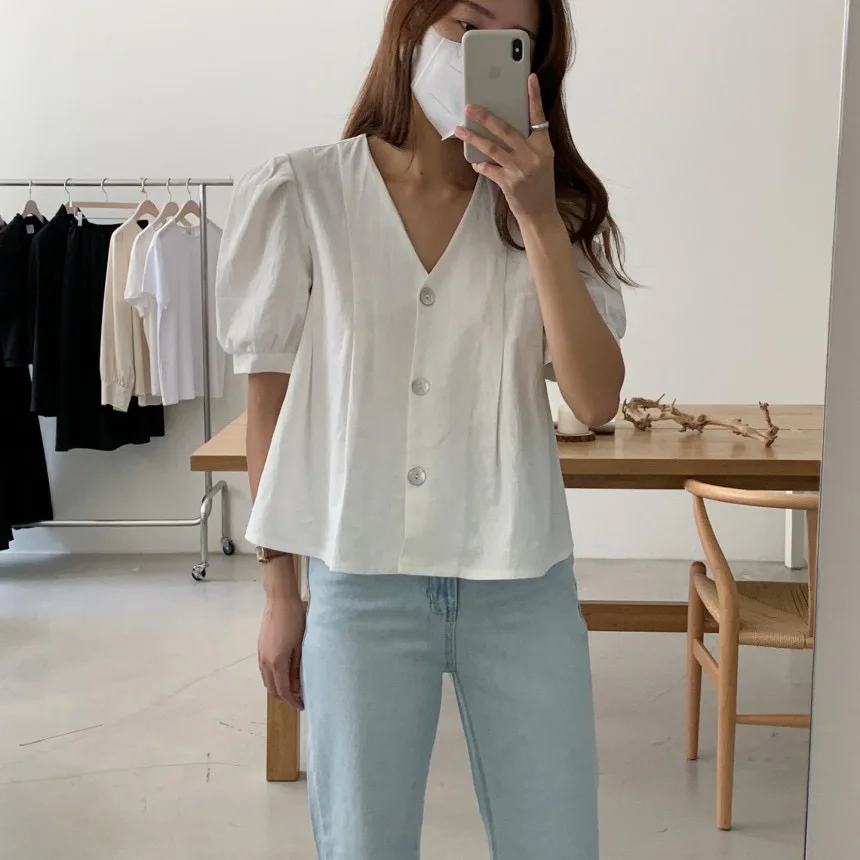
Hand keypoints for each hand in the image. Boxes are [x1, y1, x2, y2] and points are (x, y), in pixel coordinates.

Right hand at [258, 592, 305, 709]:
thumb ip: (297, 667)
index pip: (283, 690)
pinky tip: (285, 672)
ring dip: (279, 687)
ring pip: (267, 680)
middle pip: (273, 689)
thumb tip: (298, 686)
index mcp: (277, 662)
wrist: (279, 600)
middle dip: (285, 697)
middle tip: (300, 697)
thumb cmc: (294, 620)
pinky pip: (265, 671)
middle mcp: (266, 662)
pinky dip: (274, 677)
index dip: (293, 701)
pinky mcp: (260, 648)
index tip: (303, 705)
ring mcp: (261, 655)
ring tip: (294, 685)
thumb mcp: (301, 645)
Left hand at [454, 74, 557, 228]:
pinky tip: (474, 162)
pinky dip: (480, 164)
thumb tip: (504, 128)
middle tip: (470, 107)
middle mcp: (533, 156)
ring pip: (492, 148)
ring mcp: (520, 169)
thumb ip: (528, 145)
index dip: (534, 97)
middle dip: (485, 117)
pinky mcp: (509, 183)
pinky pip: (488, 169)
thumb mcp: (541, 161)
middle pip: (506, 130)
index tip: (529, 78)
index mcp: (544, 147)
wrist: (541, 213)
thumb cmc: (540, 185)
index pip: (538, 117)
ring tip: (460, 130)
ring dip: (473, 138)